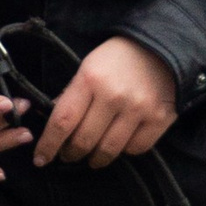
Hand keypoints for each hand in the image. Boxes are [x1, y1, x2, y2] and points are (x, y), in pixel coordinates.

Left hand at [26, 37, 178, 170]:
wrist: (163, 46)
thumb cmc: (119, 57)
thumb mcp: (88, 66)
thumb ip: (72, 95)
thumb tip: (55, 126)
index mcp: (90, 79)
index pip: (62, 121)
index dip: (49, 145)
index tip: (41, 159)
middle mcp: (114, 96)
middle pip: (84, 141)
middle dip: (71, 153)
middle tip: (68, 155)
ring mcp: (138, 109)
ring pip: (108, 150)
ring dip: (95, 159)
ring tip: (91, 157)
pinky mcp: (159, 119)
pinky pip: (135, 149)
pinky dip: (124, 151)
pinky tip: (119, 144)